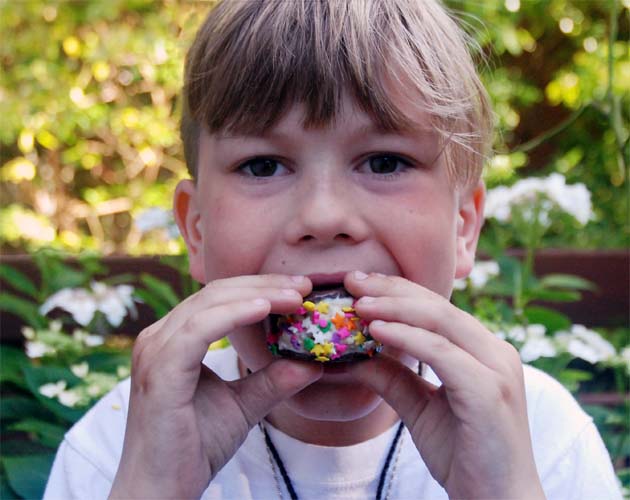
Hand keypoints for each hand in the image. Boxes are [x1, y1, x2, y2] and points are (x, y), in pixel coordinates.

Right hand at [109, 274, 321, 498]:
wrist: (162, 492)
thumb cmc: (195, 448)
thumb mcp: (244, 405)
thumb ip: (273, 381)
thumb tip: (313, 363)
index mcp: (174, 341)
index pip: (219, 299)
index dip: (260, 288)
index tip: (301, 291)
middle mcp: (159, 338)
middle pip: (216, 293)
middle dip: (264, 285)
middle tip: (305, 286)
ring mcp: (155, 351)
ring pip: (210, 303)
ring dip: (257, 295)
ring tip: (296, 297)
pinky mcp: (160, 371)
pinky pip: (199, 328)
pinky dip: (234, 314)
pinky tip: (265, 309)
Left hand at [346, 272, 544, 498]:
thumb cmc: (463, 454)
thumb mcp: (419, 408)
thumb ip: (394, 378)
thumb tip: (355, 355)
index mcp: (482, 350)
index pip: (435, 308)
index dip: (396, 291)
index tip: (357, 283)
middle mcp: (495, 351)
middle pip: (436, 306)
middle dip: (391, 289)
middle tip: (352, 281)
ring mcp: (496, 368)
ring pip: (440, 321)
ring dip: (394, 307)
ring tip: (357, 303)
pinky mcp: (489, 390)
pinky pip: (442, 352)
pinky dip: (407, 338)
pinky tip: (376, 330)